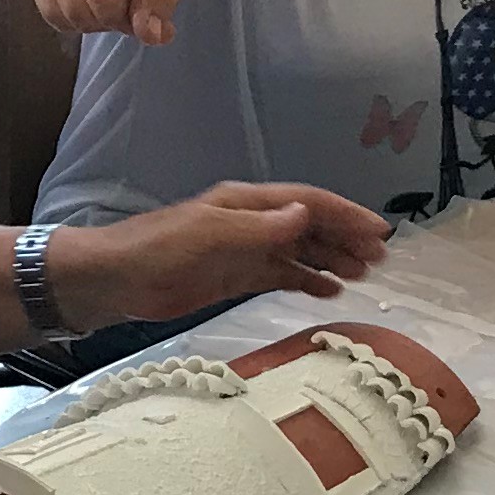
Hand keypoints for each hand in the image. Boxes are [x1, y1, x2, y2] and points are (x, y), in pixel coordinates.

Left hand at [65, 184, 391, 328]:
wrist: (114, 281)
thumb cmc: (156, 250)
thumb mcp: (208, 235)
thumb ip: (258, 227)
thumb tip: (305, 214)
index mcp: (245, 204)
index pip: (306, 202)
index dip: (344, 214)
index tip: (379, 231)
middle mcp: (250, 222)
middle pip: (309, 226)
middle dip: (346, 238)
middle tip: (380, 260)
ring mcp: (243, 250)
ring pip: (300, 251)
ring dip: (332, 260)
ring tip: (364, 276)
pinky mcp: (234, 277)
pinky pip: (280, 274)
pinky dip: (307, 280)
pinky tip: (330, 292)